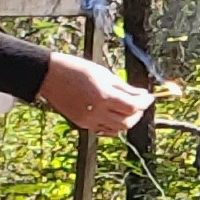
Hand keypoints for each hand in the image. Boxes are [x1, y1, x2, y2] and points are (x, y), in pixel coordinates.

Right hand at [33, 52, 152, 135]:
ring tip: (129, 110)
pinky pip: (105, 130)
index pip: (133, 106)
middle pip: (127, 121)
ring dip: (128, 121)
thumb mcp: (104, 73)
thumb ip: (124, 87)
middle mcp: (97, 111)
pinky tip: (115, 116)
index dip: (145, 102)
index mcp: (104, 95)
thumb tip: (141, 94)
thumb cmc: (77, 69)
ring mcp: (89, 120)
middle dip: (138, 113)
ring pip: (117, 129)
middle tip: (140, 102)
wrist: (50, 76)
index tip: (149, 97)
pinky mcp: (82, 124)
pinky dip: (114, 126)